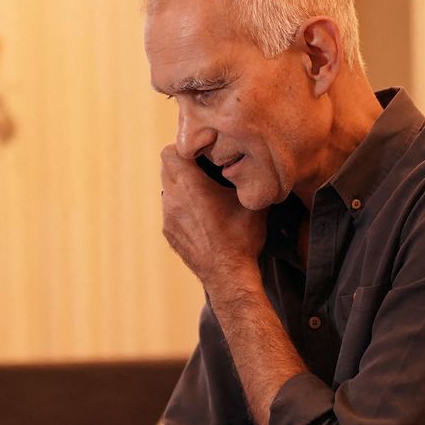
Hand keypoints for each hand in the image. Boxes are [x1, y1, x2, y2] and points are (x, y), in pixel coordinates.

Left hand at [160, 145, 266, 286]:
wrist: (228, 276)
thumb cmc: (241, 239)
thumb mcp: (250, 203)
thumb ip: (247, 179)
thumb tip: (257, 164)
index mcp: (190, 187)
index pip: (170, 152)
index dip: (184, 148)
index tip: (201, 152)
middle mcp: (173, 200)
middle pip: (166, 168)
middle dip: (183, 164)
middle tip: (203, 168)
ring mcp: (168, 218)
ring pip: (167, 189)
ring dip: (181, 185)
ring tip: (203, 193)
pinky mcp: (168, 232)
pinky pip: (170, 209)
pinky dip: (181, 206)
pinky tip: (202, 215)